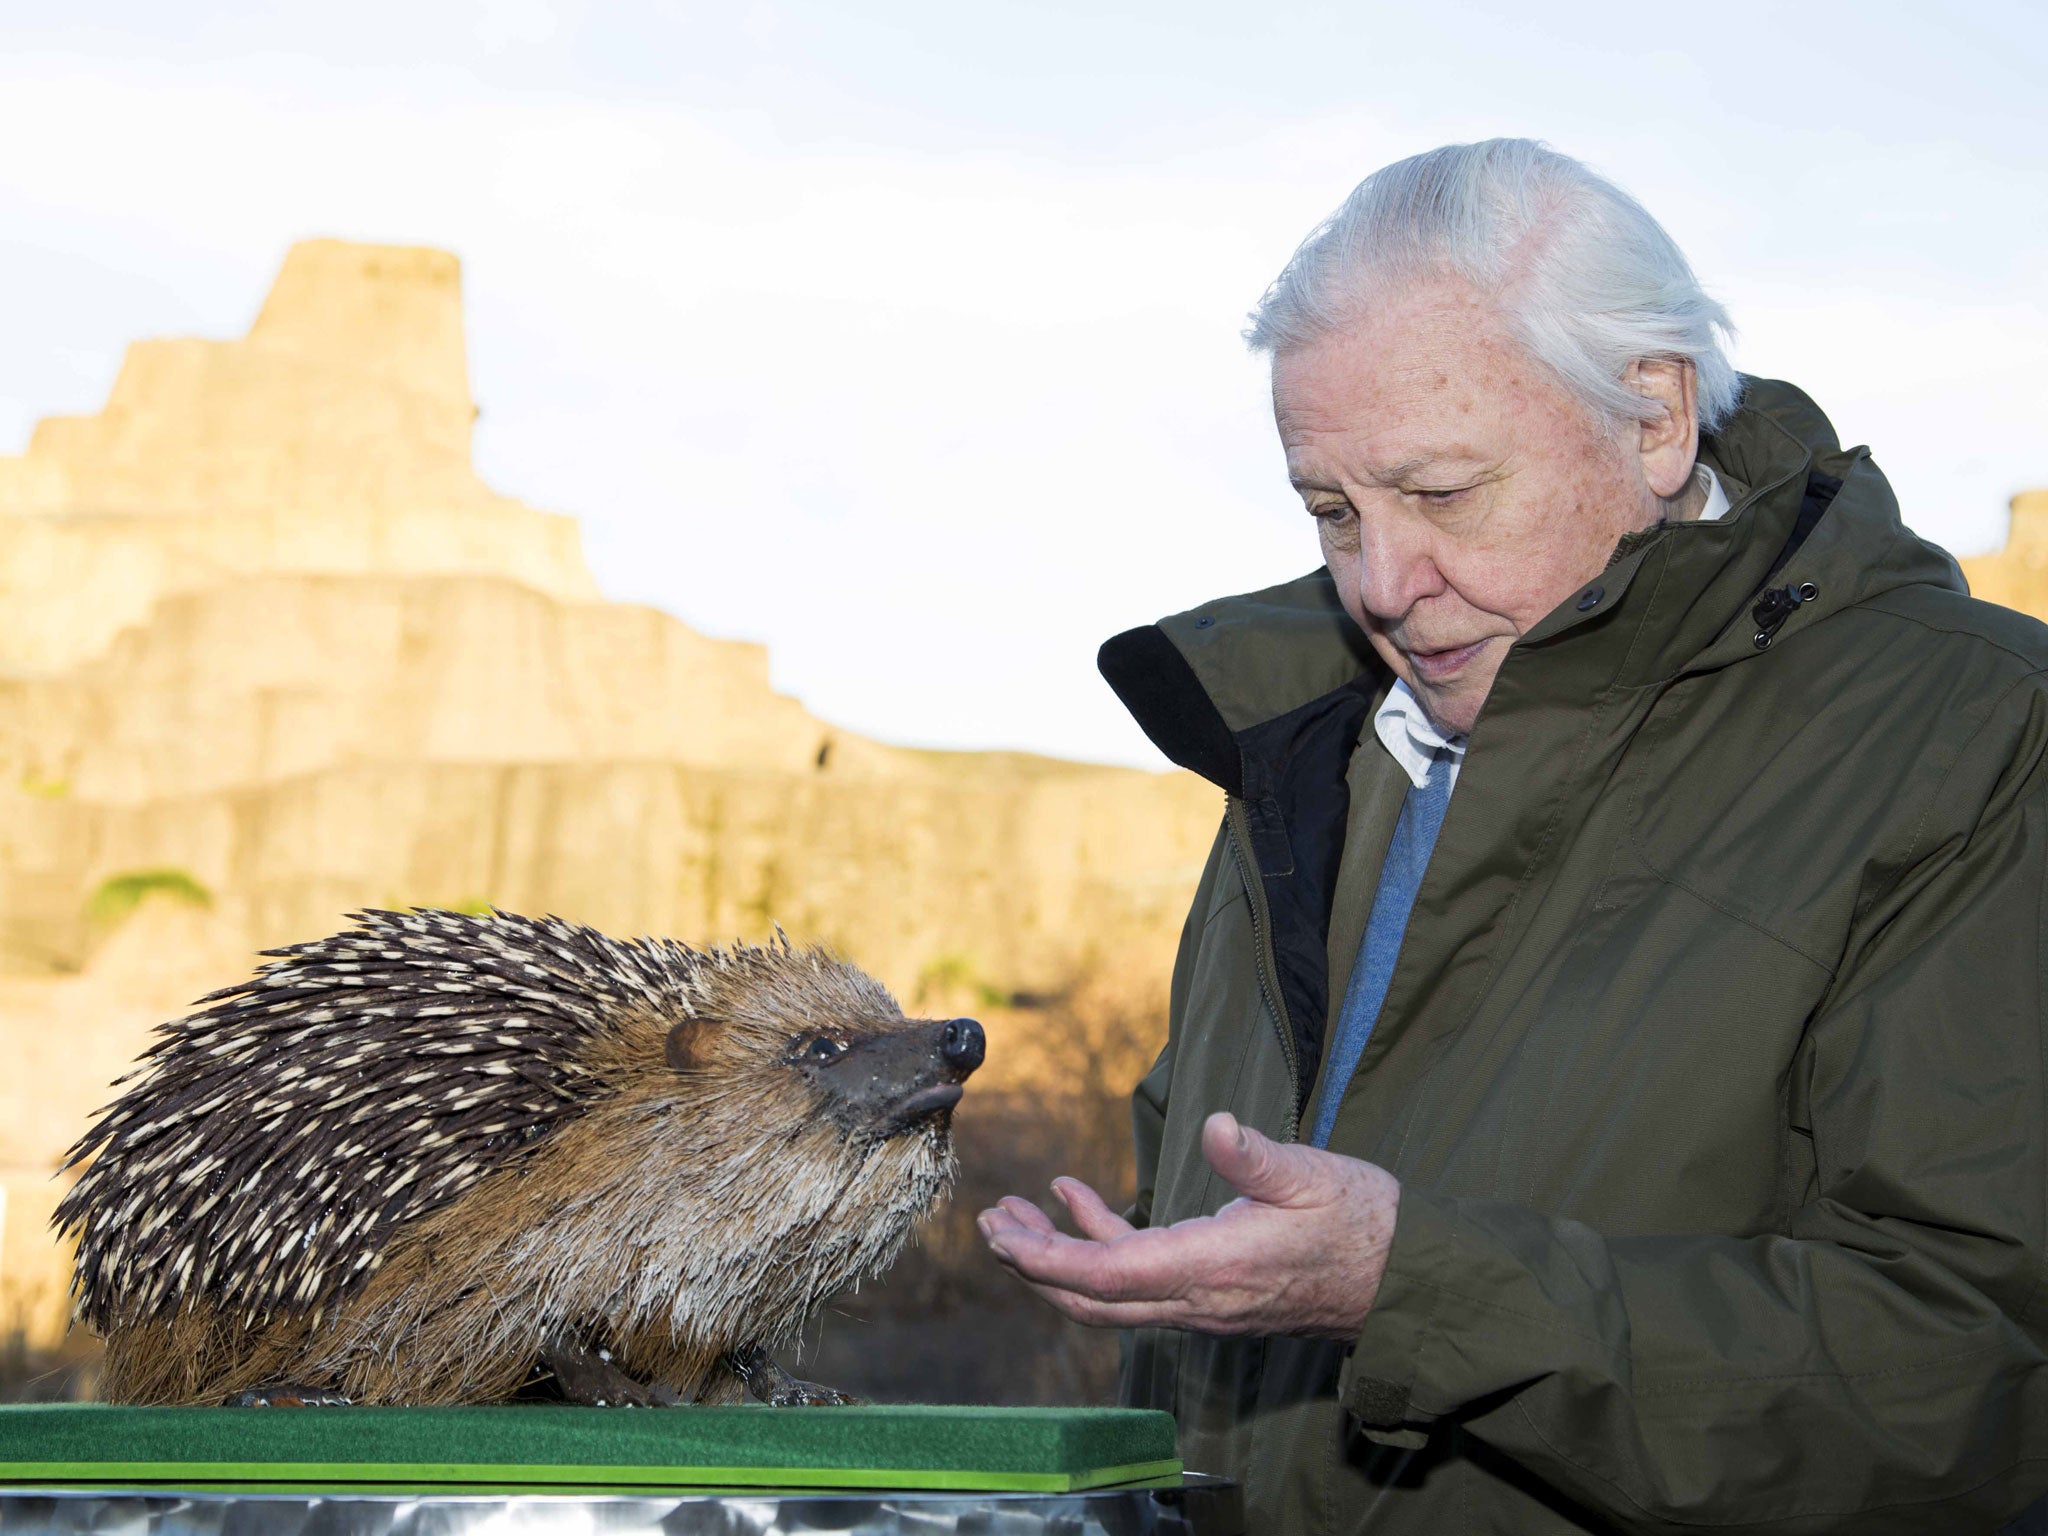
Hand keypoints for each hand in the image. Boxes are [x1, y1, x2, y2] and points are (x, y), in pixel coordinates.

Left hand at [975, 1111, 1400, 1338]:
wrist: (1402, 1276)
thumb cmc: (1361, 1220)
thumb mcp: (1310, 1175)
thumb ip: (1254, 1156)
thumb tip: (1214, 1124)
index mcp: (1212, 1268)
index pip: (1107, 1277)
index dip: (1048, 1260)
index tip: (1005, 1237)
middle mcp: (1197, 1298)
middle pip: (1092, 1298)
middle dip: (1033, 1265)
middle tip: (990, 1224)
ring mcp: (1201, 1301)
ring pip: (1109, 1294)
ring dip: (1056, 1258)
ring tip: (1013, 1216)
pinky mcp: (1210, 1292)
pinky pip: (1140, 1277)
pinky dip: (1100, 1243)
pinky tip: (1077, 1200)